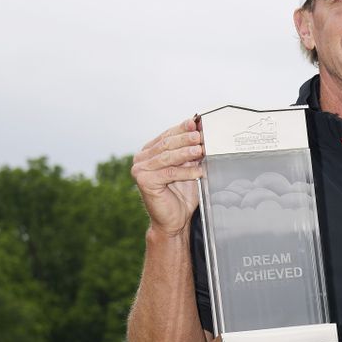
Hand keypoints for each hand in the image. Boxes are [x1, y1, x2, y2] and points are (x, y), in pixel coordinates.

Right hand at [131, 116, 204, 236]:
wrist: (174, 220)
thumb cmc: (181, 194)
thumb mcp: (187, 168)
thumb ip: (190, 153)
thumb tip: (200, 133)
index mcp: (149, 152)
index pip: (167, 136)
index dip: (181, 129)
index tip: (195, 122)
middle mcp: (142, 159)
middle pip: (166, 144)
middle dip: (185, 139)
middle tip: (199, 135)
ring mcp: (140, 170)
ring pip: (167, 157)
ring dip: (186, 152)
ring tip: (200, 149)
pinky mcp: (144, 181)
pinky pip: (169, 173)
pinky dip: (186, 172)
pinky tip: (198, 171)